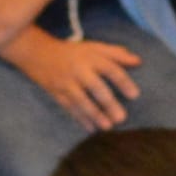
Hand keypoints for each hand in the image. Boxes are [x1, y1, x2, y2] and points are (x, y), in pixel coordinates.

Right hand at [8, 32, 144, 127]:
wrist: (37, 52)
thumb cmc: (72, 51)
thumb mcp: (93, 47)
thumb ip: (116, 53)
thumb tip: (138, 61)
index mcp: (91, 57)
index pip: (110, 69)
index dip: (123, 82)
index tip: (135, 95)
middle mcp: (79, 70)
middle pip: (96, 87)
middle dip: (108, 103)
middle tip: (121, 118)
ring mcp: (66, 82)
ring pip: (81, 100)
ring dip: (94, 114)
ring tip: (107, 126)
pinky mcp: (56, 93)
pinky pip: (69, 107)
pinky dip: (79, 118)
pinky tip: (91, 128)